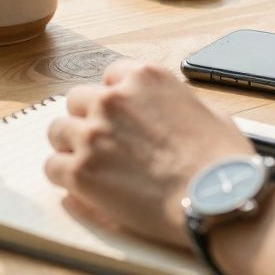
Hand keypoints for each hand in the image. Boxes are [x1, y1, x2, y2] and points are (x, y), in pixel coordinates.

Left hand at [45, 60, 252, 247]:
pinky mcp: (81, 171)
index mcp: (147, 77)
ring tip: (87, 163)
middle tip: (102, 141)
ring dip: (70, 144)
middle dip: (87, 118)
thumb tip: (166, 115)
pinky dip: (64, 176)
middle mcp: (114, 98)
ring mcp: (94, 134)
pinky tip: (82, 185)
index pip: (111, 75)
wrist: (215, 199)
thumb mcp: (207, 112)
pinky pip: (52, 167)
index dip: (115, 97)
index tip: (119, 114)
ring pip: (57, 130)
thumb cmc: (221, 161)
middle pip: (77, 99)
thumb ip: (174, 104)